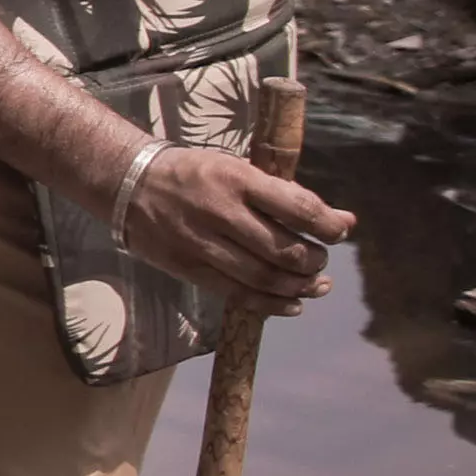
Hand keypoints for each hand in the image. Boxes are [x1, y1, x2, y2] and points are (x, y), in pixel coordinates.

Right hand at [115, 142, 353, 313]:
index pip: (298, 208)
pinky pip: (236, 293)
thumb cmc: (195, 173)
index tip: (339, 233)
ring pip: (263, 276)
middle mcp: (220, 211)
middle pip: (283, 249)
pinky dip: (270, 304)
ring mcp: (201, 242)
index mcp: (237, 179)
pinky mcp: (187, 267)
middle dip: (314, 261)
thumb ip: (289, 196)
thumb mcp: (240, 170)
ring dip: (298, 286)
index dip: (328, 227)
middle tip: (319, 261)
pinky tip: (291, 304)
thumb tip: (346, 221)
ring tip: (313, 284)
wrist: (129, 183)